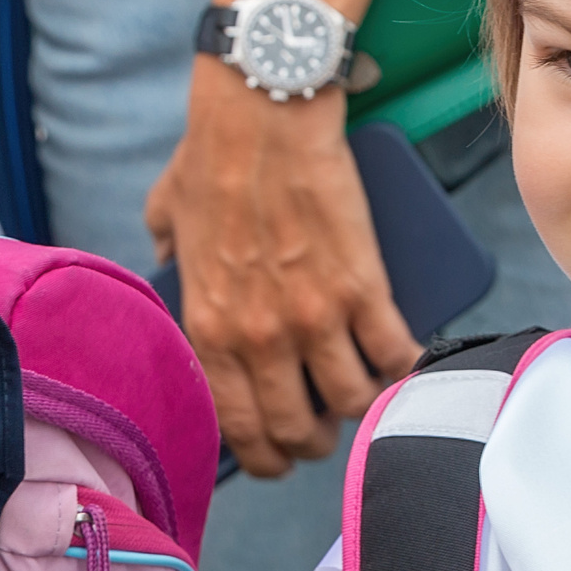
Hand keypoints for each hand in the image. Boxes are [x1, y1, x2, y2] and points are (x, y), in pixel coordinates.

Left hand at [144, 58, 418, 476]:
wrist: (264, 115)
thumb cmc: (213, 155)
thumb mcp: (167, 215)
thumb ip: (165, 253)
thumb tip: (165, 262)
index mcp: (209, 329)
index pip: (240, 428)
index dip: (267, 455)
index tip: (281, 451)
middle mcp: (260, 337)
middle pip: (299, 431)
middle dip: (316, 440)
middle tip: (326, 424)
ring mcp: (314, 317)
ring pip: (351, 402)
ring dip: (363, 404)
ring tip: (367, 389)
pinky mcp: (363, 288)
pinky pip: (394, 355)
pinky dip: (404, 365)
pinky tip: (405, 358)